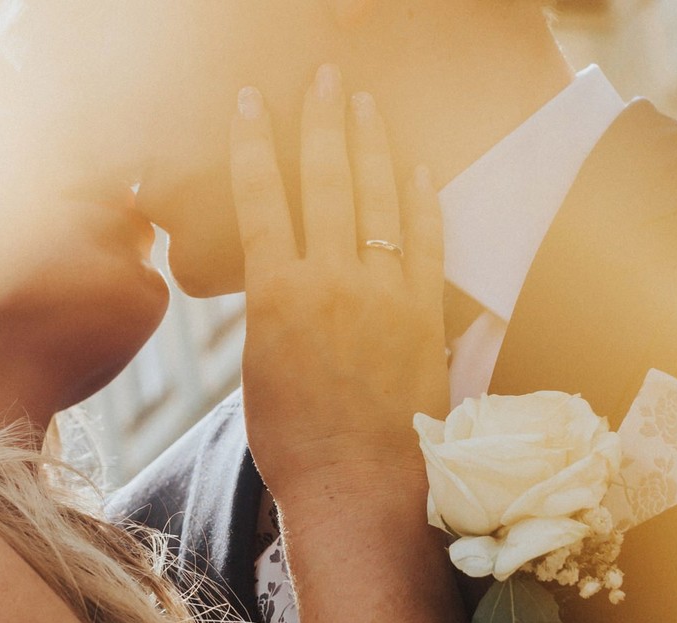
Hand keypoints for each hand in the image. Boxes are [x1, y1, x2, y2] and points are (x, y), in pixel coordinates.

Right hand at [233, 64, 448, 505]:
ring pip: (378, 200)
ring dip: (372, 145)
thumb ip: (270, 310)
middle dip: (322, 121)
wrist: (358, 489)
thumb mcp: (257, 369)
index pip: (260, 199)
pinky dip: (424, 200)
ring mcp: (384, 295)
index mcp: (276, 296)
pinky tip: (420, 165)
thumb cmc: (293, 442)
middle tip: (324, 78)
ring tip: (366, 103)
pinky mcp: (424, 315)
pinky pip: (426, 243)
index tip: (250, 101)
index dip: (253, 144)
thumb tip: (282, 278)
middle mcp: (331, 282)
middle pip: (324, 181)